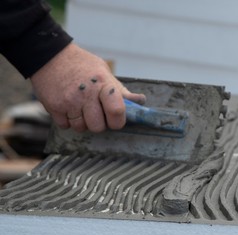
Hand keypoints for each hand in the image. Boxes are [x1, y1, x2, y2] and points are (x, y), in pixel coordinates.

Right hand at [30, 43, 144, 132]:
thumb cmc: (83, 66)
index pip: (116, 111)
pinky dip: (67, 120)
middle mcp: (86, 94)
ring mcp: (69, 101)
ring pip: (81, 128)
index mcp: (103, 84)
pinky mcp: (53, 107)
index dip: (118, 121)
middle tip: (95, 112)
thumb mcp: (105, 73)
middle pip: (98, 127)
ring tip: (80, 107)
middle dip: (99, 123)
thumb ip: (121, 91)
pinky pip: (65, 126)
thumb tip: (141, 101)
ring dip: (82, 122)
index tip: (115, 118)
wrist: (50, 55)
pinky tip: (68, 106)